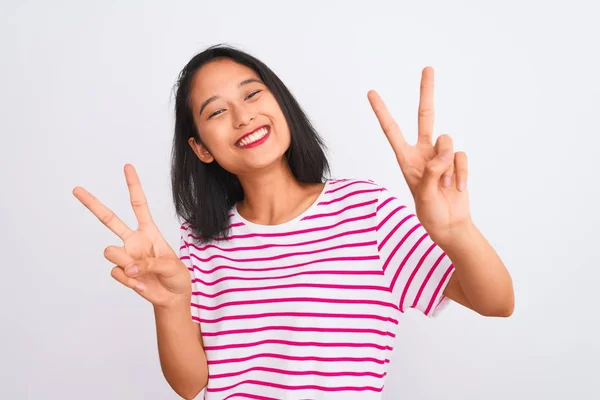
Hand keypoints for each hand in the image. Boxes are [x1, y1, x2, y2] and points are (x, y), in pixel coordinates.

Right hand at [73, 164, 190, 307]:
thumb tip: (129, 268)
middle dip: (92, 204)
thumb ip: (151, 263)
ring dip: (126, 262)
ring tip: (141, 271)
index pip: (139, 204)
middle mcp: (133, 240)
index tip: (127, 167)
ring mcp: (126, 256)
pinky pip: (118, 272)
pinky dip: (130, 280)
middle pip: (109, 219)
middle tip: (76, 189)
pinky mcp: (122, 273)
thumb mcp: (172, 265)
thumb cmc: (176, 276)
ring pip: (111, 251)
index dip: (133, 186)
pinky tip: (141, 283)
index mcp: (149, 231)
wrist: (173, 297)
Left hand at [368, 67, 471, 245]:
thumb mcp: (423, 196)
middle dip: (427, 92)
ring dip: (448, 164)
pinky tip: (457, 187)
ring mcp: (441, 155)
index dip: (382, 111)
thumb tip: (443, 152)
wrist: (450, 225)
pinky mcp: (457, 161)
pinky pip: (462, 157)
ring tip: (444, 185)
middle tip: (428, 68)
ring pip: (447, 141)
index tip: (371, 93)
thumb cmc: (430, 213)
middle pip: (426, 116)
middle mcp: (422, 152)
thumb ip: (431, 172)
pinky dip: (461, 173)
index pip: (391, 129)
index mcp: (405, 158)